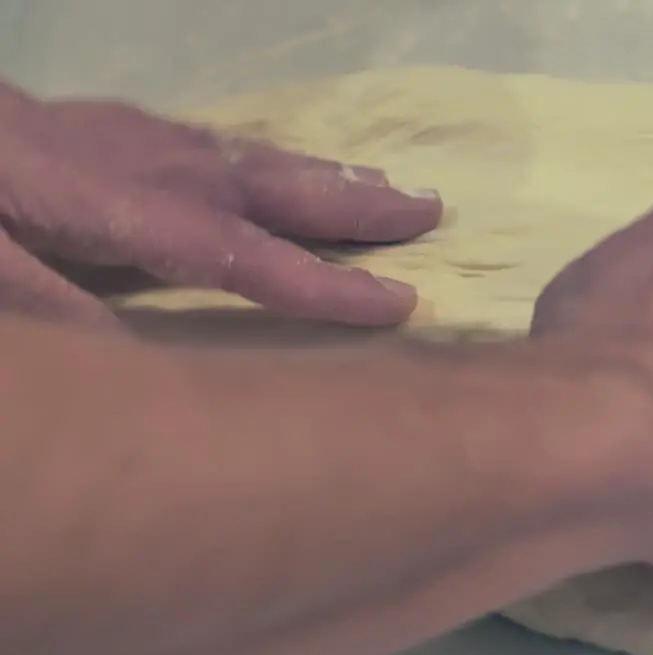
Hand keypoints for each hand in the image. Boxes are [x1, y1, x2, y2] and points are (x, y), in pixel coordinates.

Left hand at [0, 82, 441, 328]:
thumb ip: (55, 305)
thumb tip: (144, 362)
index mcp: (125, 208)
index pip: (243, 256)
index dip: (325, 284)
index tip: (400, 301)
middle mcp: (156, 168)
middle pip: (273, 192)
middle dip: (357, 209)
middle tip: (433, 211)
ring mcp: (147, 141)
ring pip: (261, 160)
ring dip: (334, 178)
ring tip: (397, 189)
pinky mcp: (133, 129)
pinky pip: (230, 144)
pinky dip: (284, 158)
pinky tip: (305, 166)